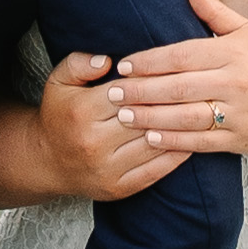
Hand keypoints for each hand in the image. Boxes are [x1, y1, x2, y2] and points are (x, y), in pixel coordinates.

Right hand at [38, 57, 192, 202]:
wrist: (47, 161)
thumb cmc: (60, 114)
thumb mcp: (59, 81)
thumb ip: (79, 63)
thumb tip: (107, 60)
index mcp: (82, 111)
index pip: (128, 91)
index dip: (152, 80)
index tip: (174, 70)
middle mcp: (93, 142)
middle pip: (144, 118)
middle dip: (171, 102)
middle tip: (197, 88)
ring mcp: (107, 169)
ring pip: (153, 145)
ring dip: (179, 129)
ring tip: (200, 112)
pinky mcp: (118, 188)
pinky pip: (154, 170)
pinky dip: (176, 156)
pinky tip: (190, 140)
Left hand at [113, 0, 247, 160]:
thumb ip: (215, 13)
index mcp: (234, 52)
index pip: (183, 56)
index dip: (150, 61)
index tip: (123, 65)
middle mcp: (236, 82)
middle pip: (180, 87)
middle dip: (142, 90)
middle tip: (112, 93)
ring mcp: (240, 113)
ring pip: (188, 117)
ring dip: (151, 117)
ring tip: (122, 115)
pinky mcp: (242, 139)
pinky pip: (203, 142)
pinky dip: (175, 141)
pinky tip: (151, 137)